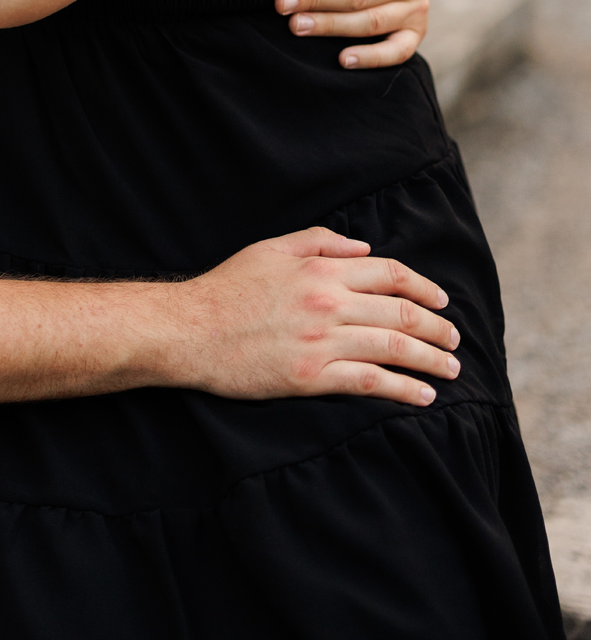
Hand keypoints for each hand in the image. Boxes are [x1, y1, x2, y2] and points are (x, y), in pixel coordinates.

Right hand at [171, 229, 458, 405]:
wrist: (186, 331)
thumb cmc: (224, 289)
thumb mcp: (267, 250)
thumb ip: (318, 242)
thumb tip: (363, 246)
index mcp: (321, 271)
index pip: (391, 274)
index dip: (425, 288)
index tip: (442, 302)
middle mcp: (328, 304)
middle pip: (403, 313)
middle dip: (439, 329)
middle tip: (454, 341)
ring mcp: (321, 342)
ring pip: (395, 348)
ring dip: (432, 361)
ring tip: (450, 370)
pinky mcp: (311, 377)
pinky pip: (370, 382)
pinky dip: (404, 390)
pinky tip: (422, 396)